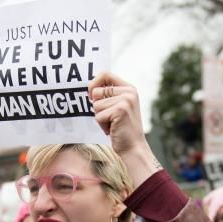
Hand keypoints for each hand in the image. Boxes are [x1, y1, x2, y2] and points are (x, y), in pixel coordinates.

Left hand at [88, 72, 158, 186]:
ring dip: (100, 118)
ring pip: (96, 105)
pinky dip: (102, 125)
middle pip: (96, 91)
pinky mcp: (120, 111)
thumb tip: (89, 88)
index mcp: (129, 88)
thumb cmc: (121, 129)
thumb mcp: (117, 107)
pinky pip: (98, 115)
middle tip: (110, 117)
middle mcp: (129, 92)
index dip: (94, 83)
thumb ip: (107, 95)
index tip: (91, 95)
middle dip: (98, 107)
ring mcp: (125, 100)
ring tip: (113, 124)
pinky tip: (113, 129)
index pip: (105, 74)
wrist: (133, 148)